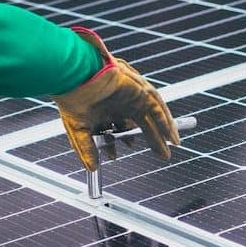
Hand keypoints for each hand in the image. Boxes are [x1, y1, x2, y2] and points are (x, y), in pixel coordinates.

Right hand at [51, 28, 178, 171]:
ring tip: (169, 149)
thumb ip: (87, 149)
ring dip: (161, 133)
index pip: (117, 127)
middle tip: (162, 155)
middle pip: (140, 123)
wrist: (75, 77)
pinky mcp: (140, 90)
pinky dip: (165, 122)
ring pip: (151, 116)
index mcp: (105, 108)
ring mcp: (131, 95)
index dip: (118, 142)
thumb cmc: (73, 98)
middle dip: (152, 140)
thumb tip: (92, 169)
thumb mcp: (79, 130)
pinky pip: (157, 108)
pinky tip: (171, 137)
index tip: (115, 156)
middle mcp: (120, 101)